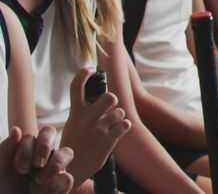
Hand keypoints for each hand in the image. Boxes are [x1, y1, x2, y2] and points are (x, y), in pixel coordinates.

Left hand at [3, 126, 75, 193]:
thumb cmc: (4, 190)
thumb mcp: (0, 171)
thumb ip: (5, 150)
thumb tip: (16, 129)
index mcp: (24, 151)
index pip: (30, 137)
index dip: (26, 150)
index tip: (20, 169)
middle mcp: (41, 156)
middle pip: (49, 132)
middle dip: (44, 147)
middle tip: (36, 166)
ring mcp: (55, 169)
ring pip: (67, 152)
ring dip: (54, 166)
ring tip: (39, 181)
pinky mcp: (63, 185)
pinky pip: (67, 178)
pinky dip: (54, 187)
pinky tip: (43, 193)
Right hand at [59, 68, 130, 182]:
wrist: (71, 169)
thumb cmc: (74, 143)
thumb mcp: (73, 124)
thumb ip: (85, 110)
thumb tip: (103, 96)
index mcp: (75, 113)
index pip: (76, 88)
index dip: (82, 74)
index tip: (89, 68)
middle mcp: (87, 119)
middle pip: (110, 97)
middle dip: (112, 101)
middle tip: (108, 108)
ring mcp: (98, 130)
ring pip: (120, 112)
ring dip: (118, 117)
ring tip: (110, 125)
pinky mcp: (109, 141)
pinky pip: (125, 124)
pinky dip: (124, 126)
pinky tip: (118, 131)